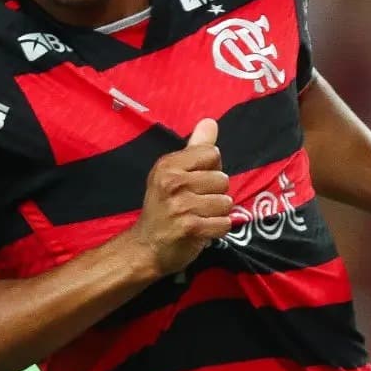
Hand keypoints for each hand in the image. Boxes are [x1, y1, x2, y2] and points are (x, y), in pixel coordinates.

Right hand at [129, 118, 231, 276]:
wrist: (144, 248)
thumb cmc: (163, 209)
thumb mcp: (173, 174)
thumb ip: (195, 149)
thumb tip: (210, 121)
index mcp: (168, 165)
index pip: (212, 154)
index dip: (210, 170)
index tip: (195, 183)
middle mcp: (172, 182)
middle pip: (222, 179)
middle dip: (215, 194)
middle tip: (195, 205)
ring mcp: (180, 205)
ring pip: (226, 203)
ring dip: (217, 214)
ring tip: (199, 217)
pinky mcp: (189, 227)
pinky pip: (224, 223)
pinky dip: (217, 230)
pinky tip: (202, 231)